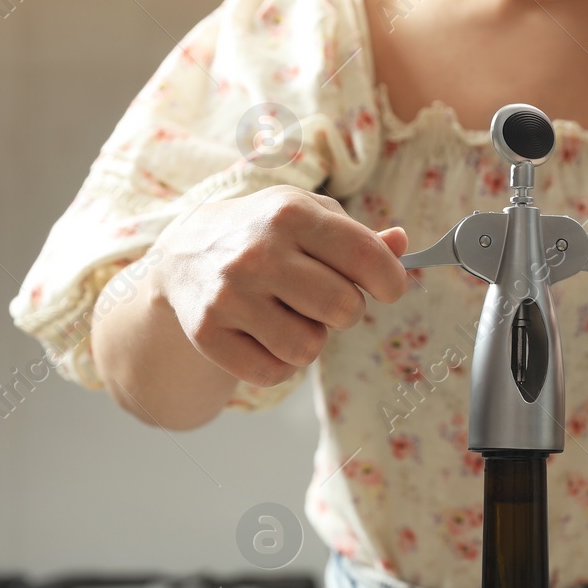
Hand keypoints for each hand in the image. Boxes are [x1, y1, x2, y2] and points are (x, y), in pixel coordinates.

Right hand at [154, 185, 408, 387]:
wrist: (184, 253)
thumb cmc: (265, 234)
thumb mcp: (308, 217)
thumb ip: (360, 236)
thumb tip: (402, 245)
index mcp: (291, 214)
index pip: (367, 259)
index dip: (391, 282)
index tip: (386, 287)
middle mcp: (259, 253)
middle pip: (345, 310)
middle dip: (346, 311)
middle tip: (324, 299)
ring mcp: (230, 295)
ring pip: (308, 348)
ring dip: (310, 340)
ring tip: (289, 315)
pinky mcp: (207, 333)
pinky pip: (273, 373)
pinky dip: (278, 364)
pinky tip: (263, 335)